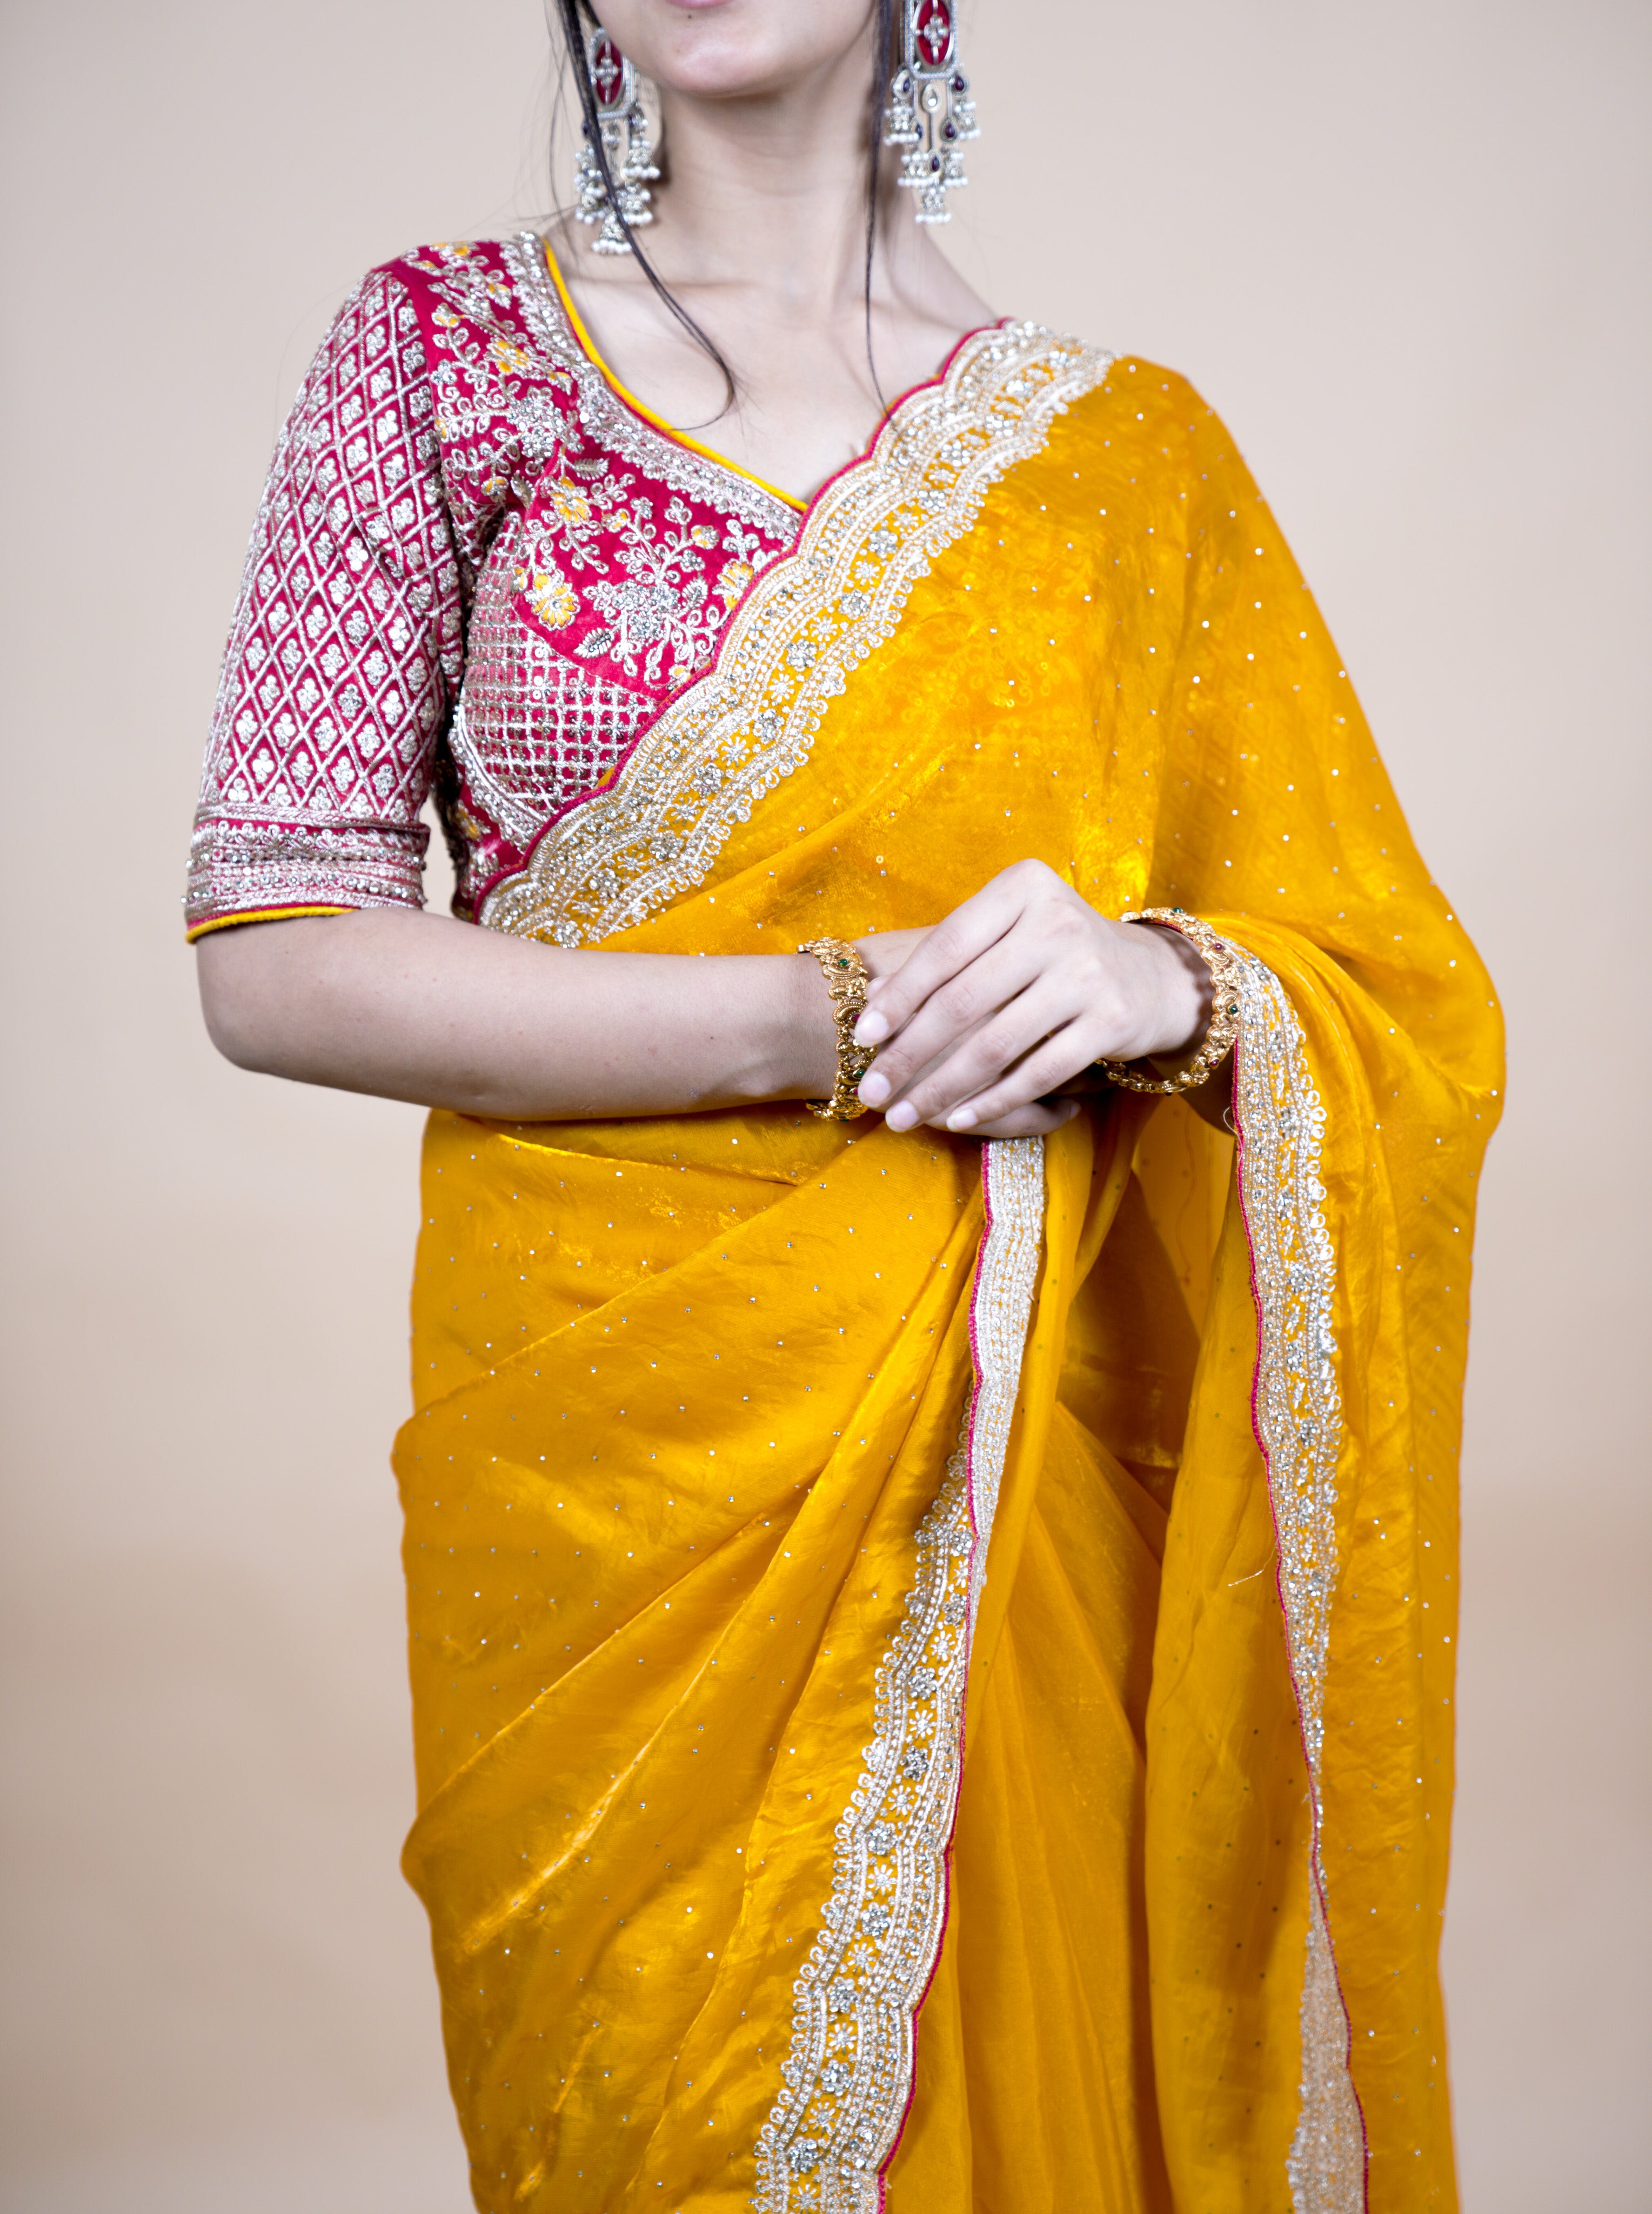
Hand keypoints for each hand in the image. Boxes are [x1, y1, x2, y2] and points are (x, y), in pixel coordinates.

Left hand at [849, 862, 1210, 1137]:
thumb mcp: (1006, 935)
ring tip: (903, 1115)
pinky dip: (993, 1100)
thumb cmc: (1051, 954)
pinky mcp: (1112, 1020)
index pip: (947, 945)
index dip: (901, 995)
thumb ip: (949, 958)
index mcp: (1024, 887)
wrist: (1149, 976)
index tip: (861, 1036)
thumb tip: (875, 1004)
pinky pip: (1038, 1072)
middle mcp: (1059, 923)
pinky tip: (957, 1119)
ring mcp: (1088, 973)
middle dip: (909, 1054)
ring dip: (941, 1088)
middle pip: (964, 1001)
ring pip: (996, 1044)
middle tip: (872, 1091)